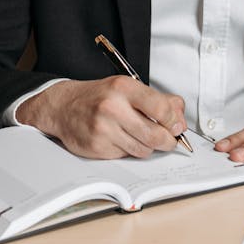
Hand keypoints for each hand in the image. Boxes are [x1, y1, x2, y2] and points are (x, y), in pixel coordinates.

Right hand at [16, 76, 186, 158]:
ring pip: (143, 150)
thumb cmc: (100, 97)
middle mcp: (112, 107)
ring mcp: (103, 129)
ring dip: (148, 147)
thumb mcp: (129, 87)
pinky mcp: (97, 147)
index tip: (176, 125)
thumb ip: (160, 100)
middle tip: (168, 139)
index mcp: (124, 87)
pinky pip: (126, 156)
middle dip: (168, 141)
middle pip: (156, 135)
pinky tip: (121, 139)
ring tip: (141, 136)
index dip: (174, 121)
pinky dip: (129, 150)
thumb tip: (180, 121)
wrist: (63, 107)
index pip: (161, 108)